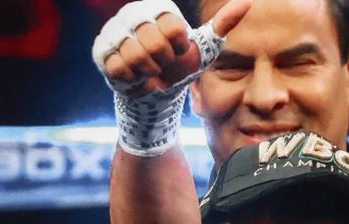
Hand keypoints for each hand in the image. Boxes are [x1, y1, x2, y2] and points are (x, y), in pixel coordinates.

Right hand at [93, 0, 250, 93]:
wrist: (155, 90)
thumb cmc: (179, 65)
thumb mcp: (204, 46)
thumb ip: (223, 23)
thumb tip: (247, 3)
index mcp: (158, 7)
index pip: (173, 29)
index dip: (178, 47)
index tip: (177, 49)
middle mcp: (132, 12)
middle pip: (154, 44)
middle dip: (163, 63)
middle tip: (162, 63)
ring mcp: (113, 30)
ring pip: (136, 58)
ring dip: (148, 73)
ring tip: (148, 70)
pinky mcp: (100, 51)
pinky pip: (120, 69)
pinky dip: (133, 81)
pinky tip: (134, 76)